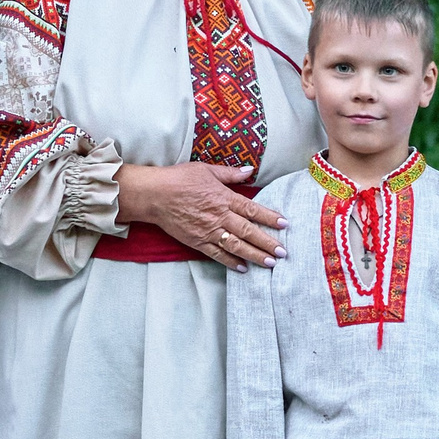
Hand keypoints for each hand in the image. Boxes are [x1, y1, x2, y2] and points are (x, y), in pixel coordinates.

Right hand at [118, 162, 287, 269]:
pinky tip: (243, 268)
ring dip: (254, 255)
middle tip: (283, 252)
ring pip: (236, 246)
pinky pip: (217, 254)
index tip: (284, 224)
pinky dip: (230, 262)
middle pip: (249, 231)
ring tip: (270, 263)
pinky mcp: (197, 242)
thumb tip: (249, 170)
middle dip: (268, 242)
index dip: (270, 217)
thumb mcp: (206, 170)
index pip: (252, 210)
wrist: (154, 195)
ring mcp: (208, 231)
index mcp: (224, 198)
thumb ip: (230, 173)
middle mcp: (219, 216)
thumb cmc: (179, 179)